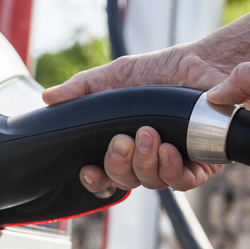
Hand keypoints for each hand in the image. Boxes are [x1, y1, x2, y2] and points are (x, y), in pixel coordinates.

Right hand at [43, 44, 230, 192]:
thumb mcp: (114, 78)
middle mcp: (147, 159)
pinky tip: (167, 149)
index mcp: (125, 145)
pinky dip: (171, 170)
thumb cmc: (160, 72)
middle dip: (119, 164)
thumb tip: (48, 98)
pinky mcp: (199, 165)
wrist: (201, 63)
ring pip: (151, 183)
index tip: (89, 170)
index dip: (94, 179)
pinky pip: (181, 182)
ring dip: (145, 162)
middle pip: (124, 181)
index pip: (105, 175)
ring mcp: (172, 163)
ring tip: (148, 134)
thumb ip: (81, 89)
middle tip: (123, 140)